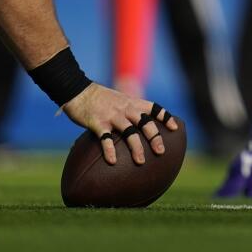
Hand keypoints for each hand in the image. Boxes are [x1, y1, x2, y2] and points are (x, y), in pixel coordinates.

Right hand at [62, 84, 177, 165]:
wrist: (76, 89)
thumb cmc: (98, 97)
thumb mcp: (118, 99)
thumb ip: (129, 109)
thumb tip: (138, 126)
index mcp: (131, 102)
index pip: (153, 108)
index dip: (165, 117)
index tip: (174, 127)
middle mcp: (125, 108)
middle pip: (145, 122)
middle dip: (154, 137)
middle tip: (161, 152)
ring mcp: (112, 115)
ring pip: (129, 131)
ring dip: (136, 147)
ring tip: (140, 161)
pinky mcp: (97, 122)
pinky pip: (106, 138)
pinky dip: (110, 149)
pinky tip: (112, 161)